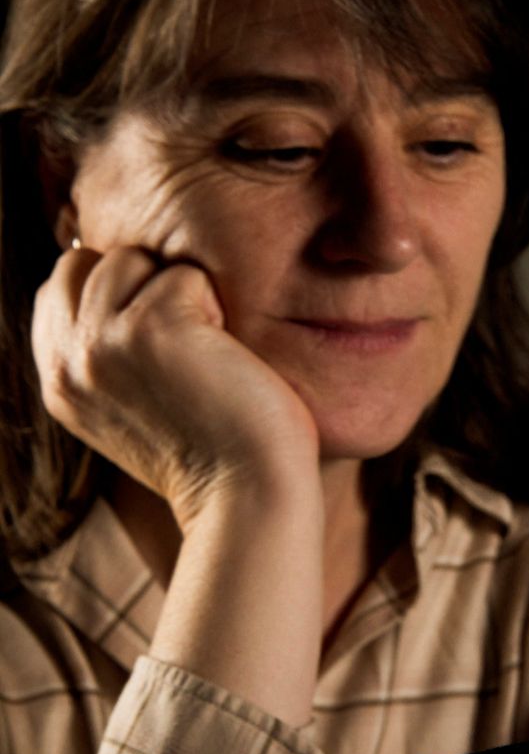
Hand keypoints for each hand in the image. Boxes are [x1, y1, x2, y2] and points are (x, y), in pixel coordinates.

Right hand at [32, 245, 320, 528]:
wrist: (245, 494)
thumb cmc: (211, 446)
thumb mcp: (129, 402)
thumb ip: (103, 348)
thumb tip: (110, 273)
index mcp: (57, 380)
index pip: (60, 284)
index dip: (114, 287)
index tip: (160, 329)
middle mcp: (68, 362)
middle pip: (89, 262)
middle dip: (142, 281)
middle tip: (186, 341)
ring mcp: (103, 343)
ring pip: (133, 259)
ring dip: (179, 289)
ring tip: (204, 349)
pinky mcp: (150, 329)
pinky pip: (185, 274)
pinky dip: (216, 303)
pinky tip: (224, 355)